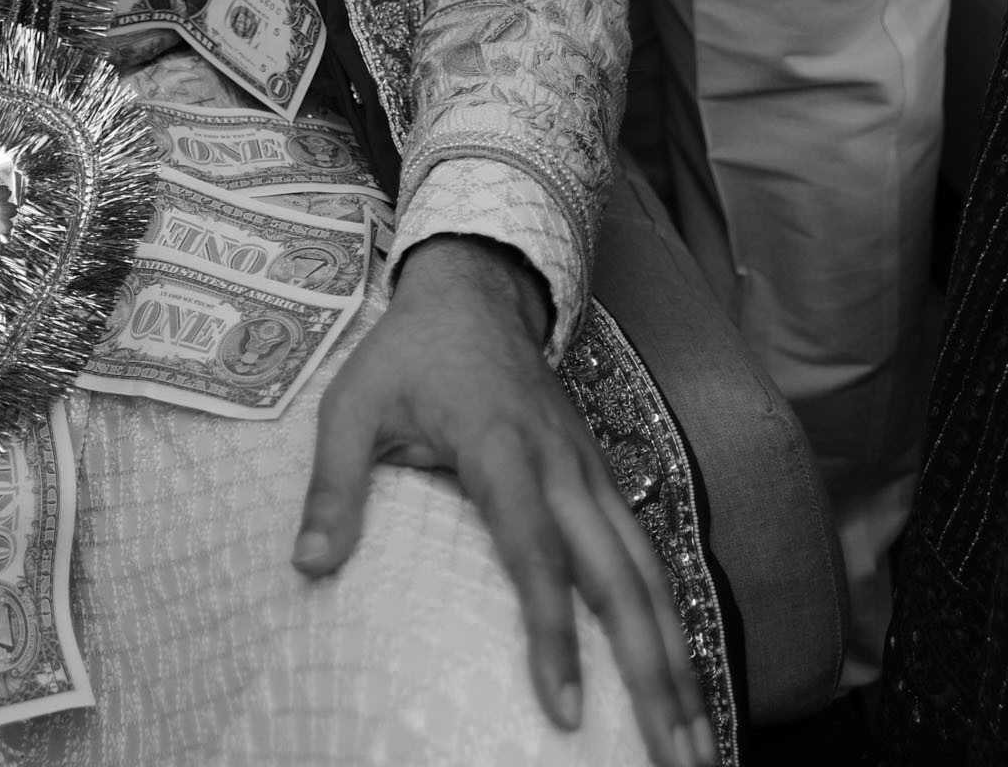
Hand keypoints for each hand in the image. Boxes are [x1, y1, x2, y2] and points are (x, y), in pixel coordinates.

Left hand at [297, 238, 711, 766]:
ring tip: (698, 745)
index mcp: (499, 445)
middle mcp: (562, 465)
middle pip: (619, 578)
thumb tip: (309, 565)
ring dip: (679, 660)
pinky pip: (648, 558)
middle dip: (651, 672)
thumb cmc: (407, 354)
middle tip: (674, 759)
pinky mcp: (603, 480)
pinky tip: (685, 680)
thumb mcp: (353, 403)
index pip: (535, 552)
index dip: (553, 633)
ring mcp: (592, 472)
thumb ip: (334, 484)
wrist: (473, 287)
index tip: (563, 709)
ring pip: (650, 574)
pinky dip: (674, 622)